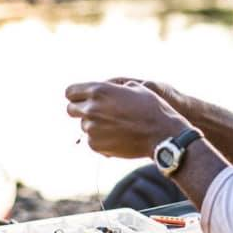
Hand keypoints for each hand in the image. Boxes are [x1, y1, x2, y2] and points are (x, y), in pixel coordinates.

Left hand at [66, 80, 189, 157]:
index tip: (83, 99)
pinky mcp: (95, 145)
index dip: (77, 95)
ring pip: (83, 126)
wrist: (162, 134)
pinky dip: (100, 139)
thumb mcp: (133, 88)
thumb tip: (102, 89)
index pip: (70, 91)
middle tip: (97, 113)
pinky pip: (91, 140)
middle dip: (81, 110)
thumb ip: (111, 88)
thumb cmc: (151, 108)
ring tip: (115, 126)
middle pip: (70, 109)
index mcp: (99, 90)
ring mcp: (92, 128)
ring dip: (94, 125)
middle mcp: (91, 109)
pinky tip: (118, 137)